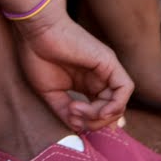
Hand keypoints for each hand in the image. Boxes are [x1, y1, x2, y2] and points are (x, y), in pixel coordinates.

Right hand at [13, 9, 132, 131]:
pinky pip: (125, 89)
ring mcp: (106, 70)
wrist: (35, 31)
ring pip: (119, 103)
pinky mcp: (109, 62)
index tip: (79, 127)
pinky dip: (116, 105)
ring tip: (76, 110)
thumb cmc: (38, 56)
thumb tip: (80, 128)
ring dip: (99, 116)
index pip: (102, 111)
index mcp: (86, 84)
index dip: (95, 124)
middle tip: (73, 116)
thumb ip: (67, 112)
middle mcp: (100, 78)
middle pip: (111, 111)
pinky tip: (99, 110)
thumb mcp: (52, 93)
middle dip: (95, 123)